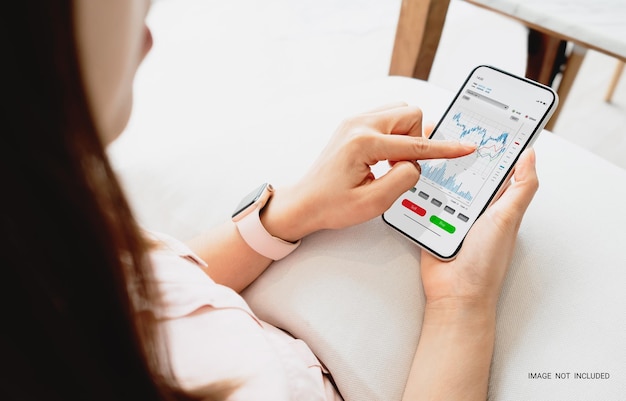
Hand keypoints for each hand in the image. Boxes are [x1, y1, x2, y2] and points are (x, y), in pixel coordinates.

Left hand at [261, 103, 475, 240]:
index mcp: (364, 142)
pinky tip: (383, 157)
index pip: (416, 144)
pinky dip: (394, 135)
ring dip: (406, 136)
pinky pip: (386, 117)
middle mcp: (358, 124)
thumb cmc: (331, 205)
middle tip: (402, 166)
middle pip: (410, 114)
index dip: (445, 149)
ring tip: (390, 163)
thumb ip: (403, 179)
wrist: (304, 202)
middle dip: (417, 140)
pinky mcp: (352, 124)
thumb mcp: (373, 202)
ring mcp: (354, 121)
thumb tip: (415, 164)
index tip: (465, 147)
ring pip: (400, 112)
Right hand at [420, 141, 538, 311]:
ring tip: (420, 150)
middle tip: (439, 130)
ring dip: (430, 171)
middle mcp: (473, 205)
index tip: (477, 122)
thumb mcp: (508, 218)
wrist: (455, 294)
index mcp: (495, 201)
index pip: (492, 165)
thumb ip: (521, 186)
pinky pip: (421, 200)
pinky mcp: (430, 221)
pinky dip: (415, 191)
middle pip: (461, 170)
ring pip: (438, 182)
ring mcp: (449, 213)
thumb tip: (529, 154)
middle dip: (451, 153)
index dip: (487, 144)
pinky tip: (409, 176)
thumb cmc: (485, 262)